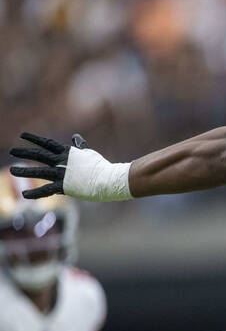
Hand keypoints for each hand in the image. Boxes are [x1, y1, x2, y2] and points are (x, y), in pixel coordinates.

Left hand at [9, 132, 131, 201]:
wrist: (109, 180)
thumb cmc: (102, 167)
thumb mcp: (89, 154)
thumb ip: (80, 146)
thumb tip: (75, 137)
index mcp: (68, 152)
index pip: (47, 143)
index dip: (34, 139)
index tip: (22, 135)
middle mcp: (62, 161)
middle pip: (39, 155)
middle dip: (24, 152)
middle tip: (12, 151)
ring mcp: (62, 174)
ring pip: (39, 171)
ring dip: (24, 171)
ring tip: (12, 171)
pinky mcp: (65, 186)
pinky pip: (46, 190)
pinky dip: (35, 193)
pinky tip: (24, 195)